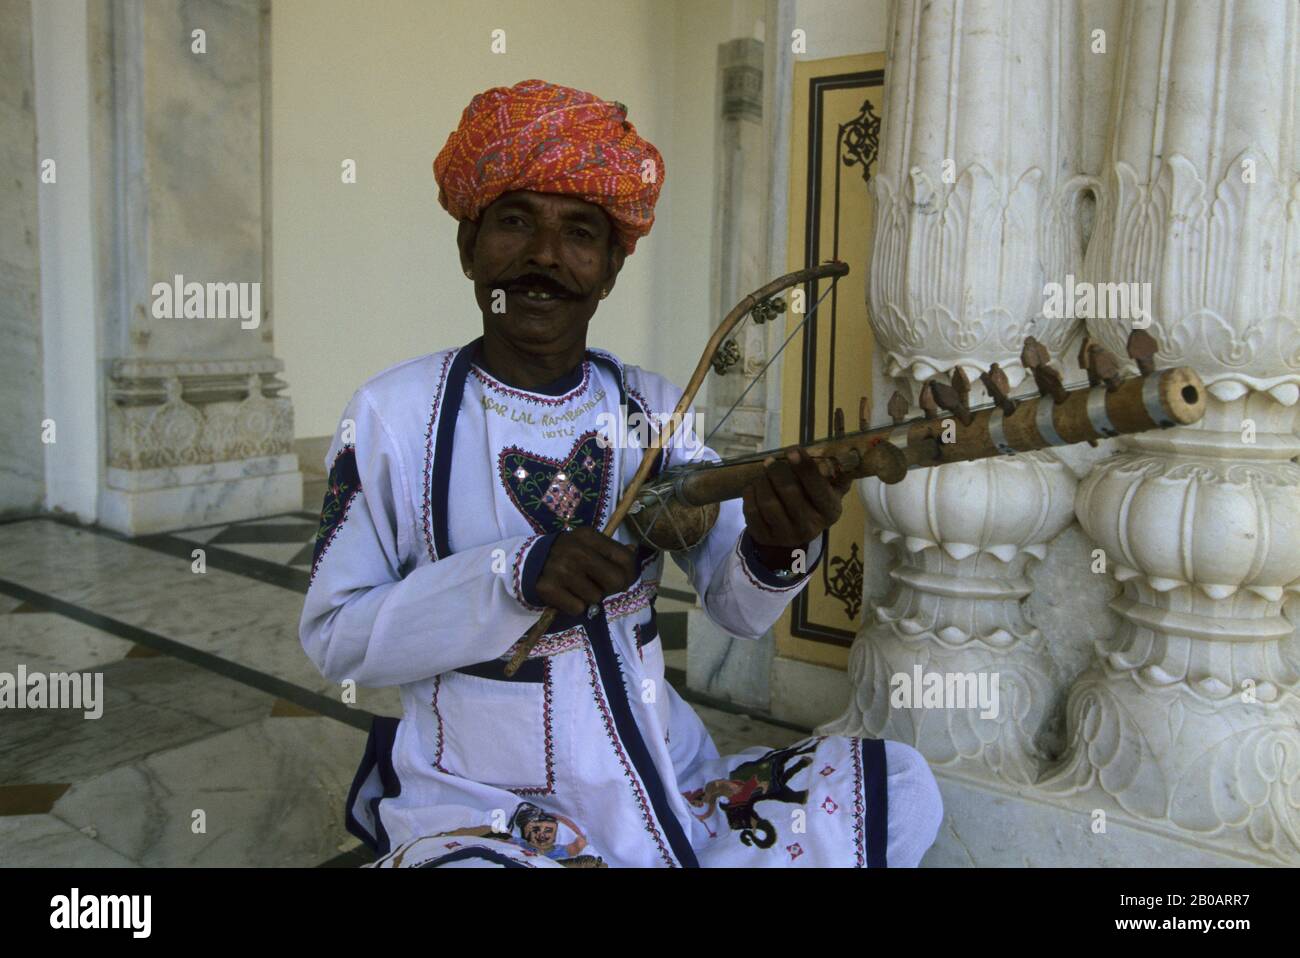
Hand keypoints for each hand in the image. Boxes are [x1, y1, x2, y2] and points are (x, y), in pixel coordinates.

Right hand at [534, 527, 638, 615]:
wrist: (525, 562)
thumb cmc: (564, 554)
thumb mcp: (585, 544)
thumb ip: (610, 550)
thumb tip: (634, 550)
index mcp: (588, 536)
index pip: (625, 558)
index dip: (628, 574)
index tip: (620, 579)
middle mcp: (576, 551)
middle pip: (615, 581)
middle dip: (610, 589)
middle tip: (598, 587)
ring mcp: (561, 570)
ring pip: (595, 598)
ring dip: (588, 598)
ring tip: (575, 588)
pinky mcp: (548, 588)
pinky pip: (577, 609)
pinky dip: (573, 606)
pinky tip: (564, 595)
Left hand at [741, 448, 852, 567]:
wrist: (795, 534)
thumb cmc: (814, 503)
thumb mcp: (831, 490)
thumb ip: (834, 472)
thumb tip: (836, 452)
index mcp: (829, 511)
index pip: (817, 488)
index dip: (804, 467)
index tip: (792, 450)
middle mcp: (809, 527)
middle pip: (789, 492)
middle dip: (777, 471)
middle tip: (771, 461)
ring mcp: (786, 535)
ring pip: (768, 502)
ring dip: (762, 482)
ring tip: (764, 475)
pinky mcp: (765, 537)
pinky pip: (752, 511)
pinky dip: (750, 493)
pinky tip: (755, 487)